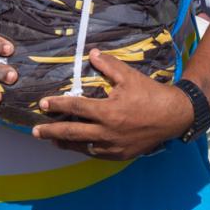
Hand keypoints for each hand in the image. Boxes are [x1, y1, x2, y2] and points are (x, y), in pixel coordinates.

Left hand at [32, 50, 193, 160]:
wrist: (174, 116)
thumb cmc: (151, 94)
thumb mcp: (130, 76)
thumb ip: (109, 66)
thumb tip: (93, 53)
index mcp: (108, 111)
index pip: (76, 108)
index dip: (58, 105)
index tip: (43, 104)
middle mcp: (107, 132)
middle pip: (72, 132)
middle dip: (51, 131)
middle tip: (35, 131)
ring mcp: (113, 146)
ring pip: (82, 147)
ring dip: (65, 143)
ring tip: (52, 139)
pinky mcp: (120, 155)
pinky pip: (96, 154)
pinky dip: (83, 149)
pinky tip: (76, 146)